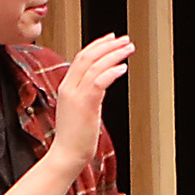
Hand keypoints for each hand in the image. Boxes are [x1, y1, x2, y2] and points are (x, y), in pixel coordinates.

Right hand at [46, 33, 134, 173]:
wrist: (66, 155)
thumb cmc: (75, 137)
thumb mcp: (79, 109)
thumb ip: (88, 94)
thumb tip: (101, 84)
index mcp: (66, 87)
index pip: (80, 58)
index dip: (97, 46)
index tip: (111, 39)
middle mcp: (69, 88)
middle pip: (87, 57)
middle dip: (108, 45)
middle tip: (124, 40)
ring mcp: (76, 96)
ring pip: (95, 66)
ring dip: (114, 55)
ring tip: (128, 49)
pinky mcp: (85, 105)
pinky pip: (99, 83)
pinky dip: (111, 72)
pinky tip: (122, 68)